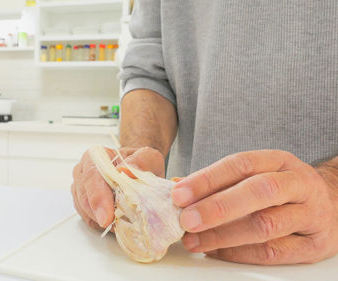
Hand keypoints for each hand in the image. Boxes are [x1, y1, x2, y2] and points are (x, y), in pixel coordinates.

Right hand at [71, 147, 164, 228]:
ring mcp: (80, 190)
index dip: (98, 198)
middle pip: (85, 197)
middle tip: (117, 227)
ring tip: (124, 222)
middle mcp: (82, 172)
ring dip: (103, 220)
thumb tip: (125, 171)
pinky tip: (118, 223)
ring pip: (85, 211)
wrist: (137, 169)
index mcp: (94, 157)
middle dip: (101, 215)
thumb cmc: (140, 163)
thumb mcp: (148, 157)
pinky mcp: (83, 205)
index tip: (107, 216)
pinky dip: (104, 225)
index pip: (91, 177)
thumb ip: (139, 161)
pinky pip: (90, 219)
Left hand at [172, 150, 337, 264]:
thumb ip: (217, 182)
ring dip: (223, 235)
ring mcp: (312, 215)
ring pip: (266, 225)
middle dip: (217, 207)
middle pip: (258, 192)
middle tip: (186, 220)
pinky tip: (216, 251)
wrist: (331, 206)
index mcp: (280, 161)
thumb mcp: (254, 176)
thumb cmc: (280, 191)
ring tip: (194, 240)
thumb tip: (176, 186)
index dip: (207, 179)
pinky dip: (239, 253)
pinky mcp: (316, 245)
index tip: (179, 194)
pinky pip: (274, 252)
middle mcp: (299, 184)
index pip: (241, 164)